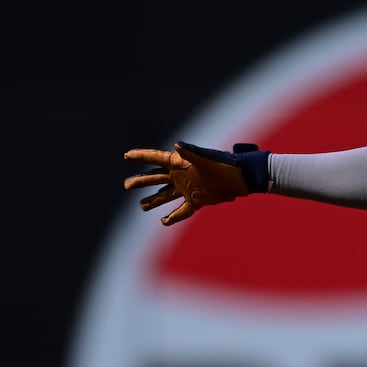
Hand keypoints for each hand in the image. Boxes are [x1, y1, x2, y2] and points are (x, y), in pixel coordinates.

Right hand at [122, 141, 270, 225]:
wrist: (240, 177)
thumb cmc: (223, 164)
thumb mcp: (205, 157)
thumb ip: (190, 152)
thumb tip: (176, 145)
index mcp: (179, 162)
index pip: (155, 158)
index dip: (140, 156)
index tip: (126, 155)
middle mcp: (180, 175)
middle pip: (155, 178)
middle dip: (141, 181)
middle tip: (126, 185)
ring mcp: (187, 188)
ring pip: (165, 195)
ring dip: (153, 201)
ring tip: (141, 206)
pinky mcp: (197, 200)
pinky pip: (182, 211)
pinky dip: (174, 217)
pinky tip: (164, 222)